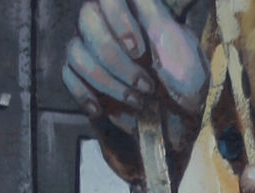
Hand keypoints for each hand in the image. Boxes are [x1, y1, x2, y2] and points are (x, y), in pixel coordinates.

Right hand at [64, 0, 207, 135]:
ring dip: (107, 82)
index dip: (118, 19)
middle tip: (146, 86)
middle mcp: (105, 21)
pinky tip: (102, 109)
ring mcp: (90, 47)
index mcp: (131, 8)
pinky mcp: (83, 76)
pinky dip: (84, 94)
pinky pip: (68, 76)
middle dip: (115, 59)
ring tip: (137, 102)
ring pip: (77, 51)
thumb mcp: (183, 50)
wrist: (181, 120)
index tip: (139, 51)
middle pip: (87, 19)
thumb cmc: (185, 81)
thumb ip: (157, 21)